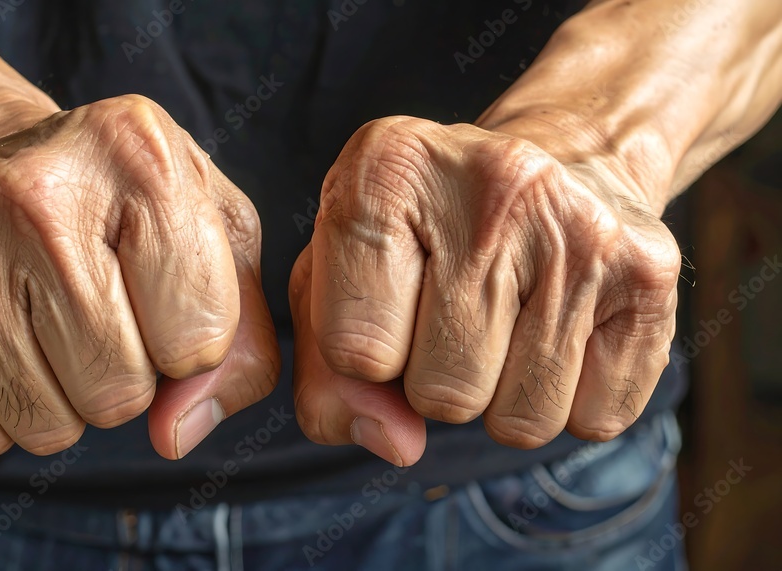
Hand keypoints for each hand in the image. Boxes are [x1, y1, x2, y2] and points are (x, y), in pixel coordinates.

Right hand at [0, 95, 279, 458]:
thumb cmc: (116, 199)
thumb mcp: (213, 232)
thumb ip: (240, 341)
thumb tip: (176, 434)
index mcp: (138, 155)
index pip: (201, 337)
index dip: (196, 344)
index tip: (167, 301)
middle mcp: (37, 196)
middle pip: (121, 390)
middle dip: (132, 376)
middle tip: (106, 313)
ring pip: (51, 425)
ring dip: (70, 399)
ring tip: (53, 322)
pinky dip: (8, 412)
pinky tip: (6, 340)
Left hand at [289, 119, 679, 465]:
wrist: (563, 160)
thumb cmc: (424, 235)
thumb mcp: (339, 279)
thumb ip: (328, 377)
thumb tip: (395, 444)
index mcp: (389, 168)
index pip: (354, 350)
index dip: (366, 358)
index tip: (389, 306)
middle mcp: (493, 183)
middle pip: (441, 393)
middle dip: (434, 380)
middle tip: (455, 311)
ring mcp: (583, 228)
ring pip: (520, 421)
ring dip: (502, 396)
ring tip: (508, 317)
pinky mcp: (651, 274)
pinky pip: (595, 420)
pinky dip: (570, 400)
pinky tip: (562, 326)